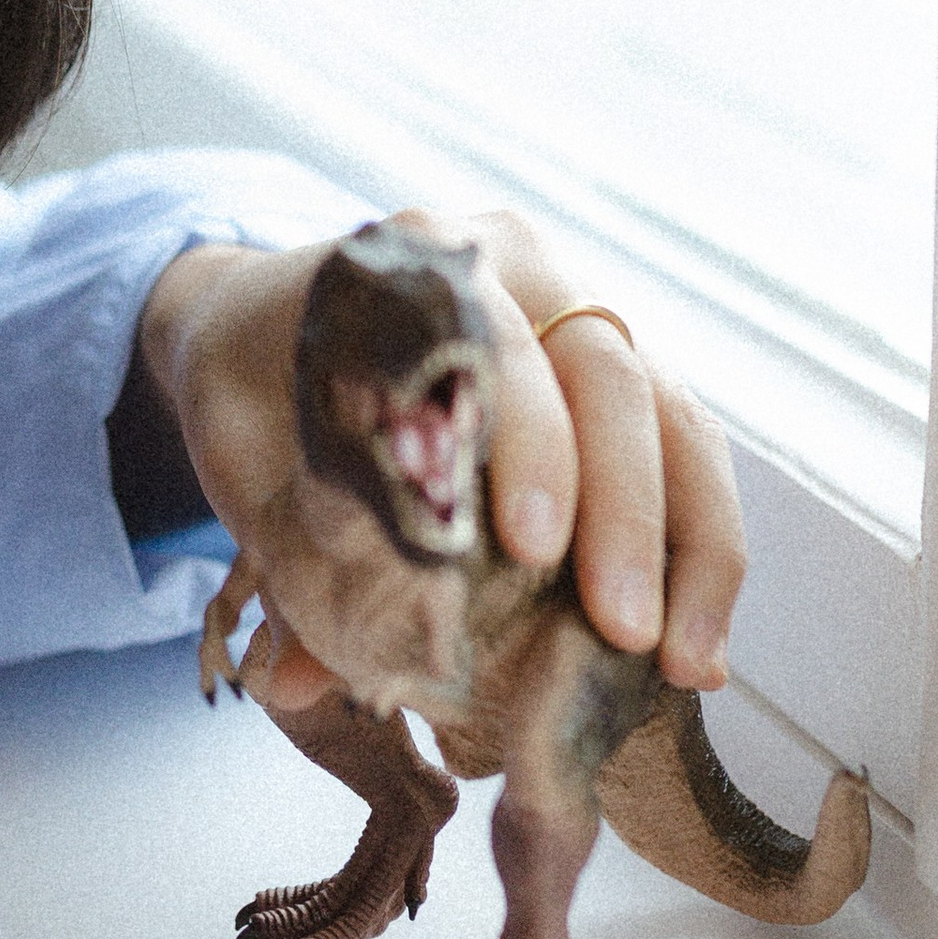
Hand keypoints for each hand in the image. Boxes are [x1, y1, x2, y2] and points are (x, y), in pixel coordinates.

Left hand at [140, 208, 744, 693]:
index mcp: (418, 260)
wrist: (261, 323)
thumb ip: (280, 547)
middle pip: (608, 371)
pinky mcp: (621, 374)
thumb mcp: (240, 451)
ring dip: (689, 544)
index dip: (528, 438)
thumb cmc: (253, 385)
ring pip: (673, 414)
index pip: (498, 335)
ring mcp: (581, 313)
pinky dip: (697, 547)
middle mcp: (518, 267)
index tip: (534, 544)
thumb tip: (297, 678)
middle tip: (623, 631)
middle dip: (626, 511)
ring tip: (687, 662)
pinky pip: (683, 449)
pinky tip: (696, 643)